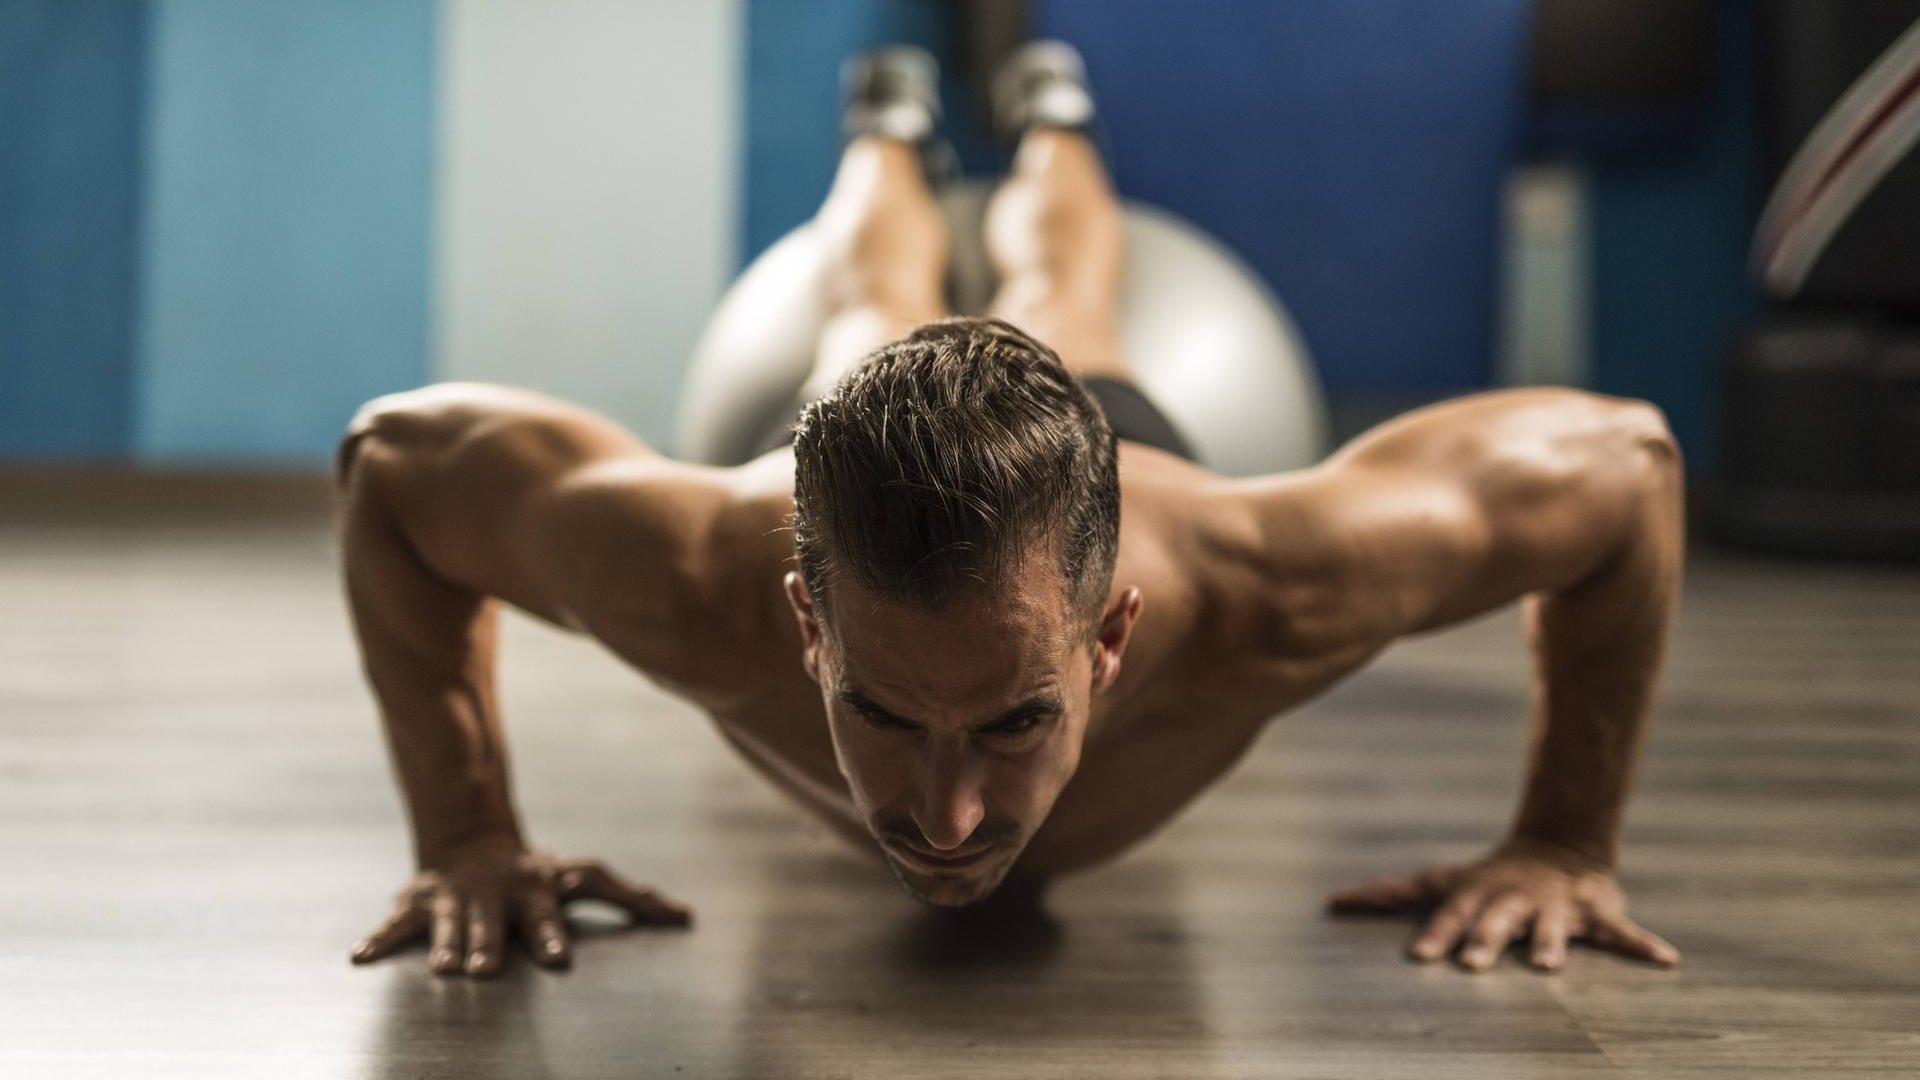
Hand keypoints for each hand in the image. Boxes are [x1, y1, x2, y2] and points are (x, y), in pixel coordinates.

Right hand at [349, 836, 691, 977]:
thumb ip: (633, 899)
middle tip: (484, 970)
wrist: (474, 840)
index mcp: (534, 896)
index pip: (546, 919)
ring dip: (445, 945)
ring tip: (443, 968)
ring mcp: (454, 902)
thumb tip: (686, 916)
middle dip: (487, 946)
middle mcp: (493, 900)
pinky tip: (361, 957)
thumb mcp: (585, 877)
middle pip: (491, 926)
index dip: (551, 938)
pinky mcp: (418, 905)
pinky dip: (378, 938)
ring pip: (448, 926)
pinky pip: (394, 924)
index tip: (559, 959)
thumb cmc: (538, 871)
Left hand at [1326, 838, 1678, 971]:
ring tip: (1550, 966)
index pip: (1451, 916)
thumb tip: (1331, 902)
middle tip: (1473, 965)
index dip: (1436, 934)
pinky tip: (1667, 960)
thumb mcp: (1441, 878)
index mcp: (1478, 896)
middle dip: (1486, 942)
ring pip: (1554, 928)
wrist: (1557, 844)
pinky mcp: (1596, 912)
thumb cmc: (1487, 876)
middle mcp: (1514, 901)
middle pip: (1497, 923)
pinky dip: (1645, 945)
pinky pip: (1624, 931)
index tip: (1418, 957)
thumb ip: (1390, 893)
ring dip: (1552, 944)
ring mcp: (1556, 908)